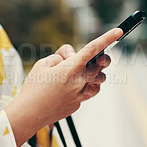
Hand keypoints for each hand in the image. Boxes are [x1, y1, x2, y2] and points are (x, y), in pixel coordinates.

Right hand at [5, 28, 122, 146]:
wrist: (29, 114)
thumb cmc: (33, 88)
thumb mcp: (43, 64)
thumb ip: (60, 56)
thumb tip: (70, 57)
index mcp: (71, 68)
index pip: (93, 49)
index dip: (107, 39)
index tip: (118, 32)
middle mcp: (80, 81)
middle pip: (99, 66)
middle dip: (96, 59)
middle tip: (78, 60)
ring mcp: (80, 95)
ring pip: (97, 81)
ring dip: (92, 75)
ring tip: (75, 75)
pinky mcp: (77, 104)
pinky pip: (86, 92)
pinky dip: (81, 87)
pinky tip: (68, 89)